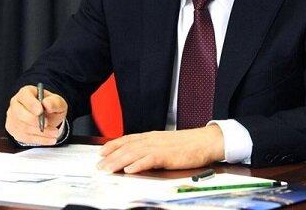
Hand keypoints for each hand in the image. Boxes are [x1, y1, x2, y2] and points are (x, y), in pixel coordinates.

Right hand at [5, 85, 67, 144]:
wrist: (48, 117)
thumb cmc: (51, 107)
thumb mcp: (58, 102)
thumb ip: (55, 102)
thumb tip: (47, 104)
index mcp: (26, 93)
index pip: (24, 96)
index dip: (31, 104)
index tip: (40, 111)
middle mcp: (16, 103)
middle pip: (19, 113)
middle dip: (34, 121)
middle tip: (47, 124)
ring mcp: (12, 117)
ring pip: (22, 127)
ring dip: (39, 132)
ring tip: (54, 133)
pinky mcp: (13, 130)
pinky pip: (23, 137)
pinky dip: (38, 139)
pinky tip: (49, 139)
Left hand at [97, 124, 224, 172]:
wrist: (206, 141)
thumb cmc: (189, 144)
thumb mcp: (166, 143)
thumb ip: (152, 147)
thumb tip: (139, 155)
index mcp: (152, 136)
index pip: (128, 139)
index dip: (113, 145)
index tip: (101, 152)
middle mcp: (153, 139)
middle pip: (127, 147)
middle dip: (111, 157)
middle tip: (99, 166)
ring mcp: (160, 147)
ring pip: (134, 153)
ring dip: (119, 161)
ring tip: (108, 169)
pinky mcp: (168, 155)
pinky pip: (150, 159)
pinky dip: (138, 164)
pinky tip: (130, 170)